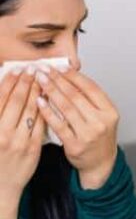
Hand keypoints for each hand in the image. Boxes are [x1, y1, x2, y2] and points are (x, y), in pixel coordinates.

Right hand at [0, 67, 44, 210]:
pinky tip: (49, 100)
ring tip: (43, 80)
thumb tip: (2, 94)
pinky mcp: (33, 149)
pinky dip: (45, 110)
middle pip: (17, 102)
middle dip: (26, 83)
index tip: (17, 70)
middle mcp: (2, 133)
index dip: (10, 83)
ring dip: (38, 93)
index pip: (1, 99)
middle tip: (33, 69)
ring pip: (31, 111)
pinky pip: (41, 125)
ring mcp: (19, 141)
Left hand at [34, 65, 118, 188]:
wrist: (101, 163)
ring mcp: (88, 134)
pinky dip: (47, 111)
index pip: (91, 88)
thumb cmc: (100, 137)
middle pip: (76, 96)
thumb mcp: (104, 116)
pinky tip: (40, 101)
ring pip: (66, 108)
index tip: (61, 67)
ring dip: (51, 91)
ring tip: (41, 81)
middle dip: (58, 80)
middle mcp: (101, 122)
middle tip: (45, 70)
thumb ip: (91, 99)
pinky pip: (58, 124)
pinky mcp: (75, 144)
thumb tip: (69, 77)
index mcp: (110, 112)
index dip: (74, 76)